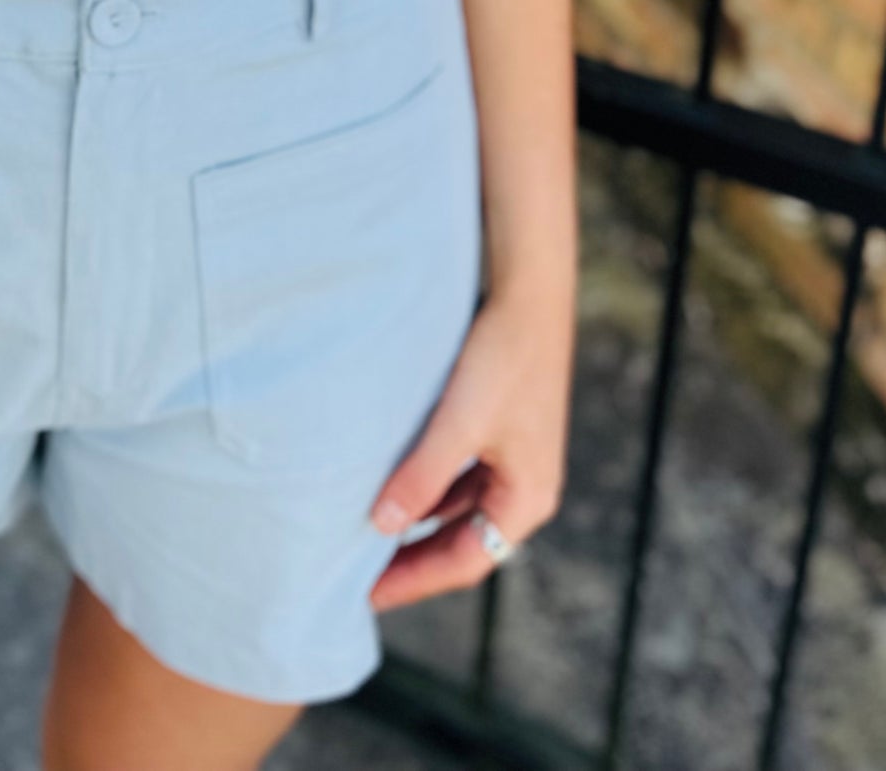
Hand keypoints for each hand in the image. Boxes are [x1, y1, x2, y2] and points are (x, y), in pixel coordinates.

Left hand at [366, 283, 571, 609]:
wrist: (528, 292)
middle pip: (462, 540)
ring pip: (457, 508)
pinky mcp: (499, 429)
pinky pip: (457, 475)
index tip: (365, 594)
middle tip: (357, 572)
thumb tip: (380, 526)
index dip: (413, 580)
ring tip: (366, 532)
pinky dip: (425, 486)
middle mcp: (525, 487)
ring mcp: (513, 458)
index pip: (464, 561)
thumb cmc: (502, 357)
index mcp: (528, 499)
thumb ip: (421, 478)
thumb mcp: (458, 424)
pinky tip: (391, 481)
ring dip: (416, 521)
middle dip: (412, 558)